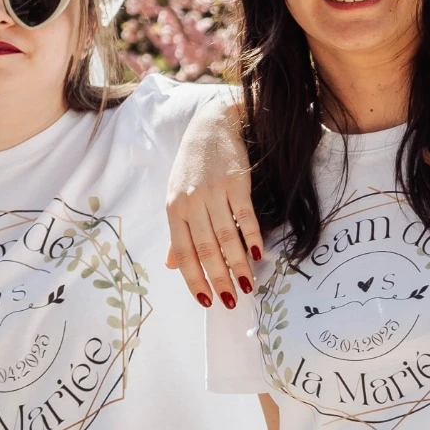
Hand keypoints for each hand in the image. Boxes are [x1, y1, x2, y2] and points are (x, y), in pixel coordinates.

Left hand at [163, 95, 262, 310]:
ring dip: (238, 265)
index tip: (206, 302)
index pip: (183, 253)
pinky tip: (258, 256)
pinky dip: (251, 238)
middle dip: (218, 279)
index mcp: (174, 209)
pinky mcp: (235, 183)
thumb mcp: (177, 197)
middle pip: (205, 250)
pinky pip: (244, 216)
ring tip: (247, 286)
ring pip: (226, 237)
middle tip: (231, 303)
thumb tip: (171, 266)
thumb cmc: (192, 167)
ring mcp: (213, 193)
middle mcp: (190, 203)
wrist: (211, 126)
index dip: (194, 279)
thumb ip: (178, 232)